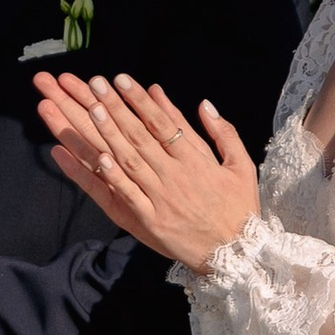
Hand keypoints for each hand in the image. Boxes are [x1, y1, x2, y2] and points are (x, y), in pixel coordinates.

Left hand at [36, 70, 257, 266]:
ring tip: (91, 110)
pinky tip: (98, 158)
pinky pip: (128, 195)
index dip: (140, 101)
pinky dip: (113, 178)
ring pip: (130, 161)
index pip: (163, 123)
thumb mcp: (242, 166)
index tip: (122, 80)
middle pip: (141, 136)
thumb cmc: (240, 208)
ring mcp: (161, 198)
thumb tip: (204, 104)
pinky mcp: (151, 221)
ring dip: (110, 134)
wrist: (238, 254)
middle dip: (117, 108)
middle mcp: (176, 176)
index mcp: (196, 161)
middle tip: (96, 85)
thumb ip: (224, 133)